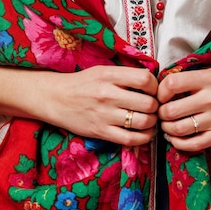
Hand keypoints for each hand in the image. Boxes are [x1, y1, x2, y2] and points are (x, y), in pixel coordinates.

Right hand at [0, 61, 158, 146]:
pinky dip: (144, 138)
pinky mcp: (101, 132)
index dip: (155, 86)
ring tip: (149, 120)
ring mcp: (104, 115)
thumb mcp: (102, 70)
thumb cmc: (82, 83)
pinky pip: (130, 139)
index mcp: (109, 75)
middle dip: (156, 107)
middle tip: (153, 108)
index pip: (145, 79)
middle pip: (148, 103)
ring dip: (152, 123)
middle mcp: (107, 94)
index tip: (153, 91)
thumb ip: (125, 75)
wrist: (54, 98)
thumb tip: (153, 81)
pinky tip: (144, 133)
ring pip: (143, 122)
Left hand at [157, 67, 210, 150]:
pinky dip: (178, 143)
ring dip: (166, 128)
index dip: (160, 92)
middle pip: (171, 110)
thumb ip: (190, 77)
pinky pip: (192, 144)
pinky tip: (175, 138)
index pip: (172, 84)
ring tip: (166, 125)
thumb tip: (163, 86)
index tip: (161, 96)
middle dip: (161, 113)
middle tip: (162, 113)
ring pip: (178, 129)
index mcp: (207, 79)